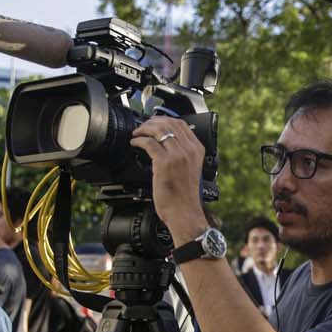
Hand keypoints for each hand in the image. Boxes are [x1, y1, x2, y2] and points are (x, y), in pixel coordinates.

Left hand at [131, 117, 208, 245]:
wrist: (184, 212)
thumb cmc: (185, 196)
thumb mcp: (191, 169)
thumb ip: (183, 155)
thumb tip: (167, 143)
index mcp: (197, 150)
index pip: (181, 124)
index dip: (164, 119)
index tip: (154, 122)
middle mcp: (189, 150)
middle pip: (168, 124)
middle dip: (152, 122)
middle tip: (142, 127)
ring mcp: (177, 155)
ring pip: (158, 130)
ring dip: (144, 129)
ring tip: (137, 133)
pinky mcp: (164, 163)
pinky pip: (149, 143)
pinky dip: (139, 140)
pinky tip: (135, 143)